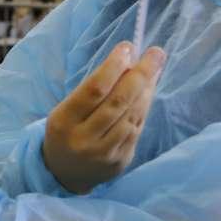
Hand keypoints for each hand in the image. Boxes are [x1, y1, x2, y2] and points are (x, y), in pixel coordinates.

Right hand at [42, 42, 165, 194]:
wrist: (64, 173)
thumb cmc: (68, 129)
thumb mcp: (68, 107)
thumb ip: (94, 88)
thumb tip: (129, 60)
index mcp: (64, 121)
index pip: (94, 90)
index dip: (113, 66)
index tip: (128, 47)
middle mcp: (84, 139)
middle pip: (118, 102)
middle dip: (140, 74)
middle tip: (156, 53)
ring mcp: (104, 153)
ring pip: (132, 115)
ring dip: (147, 89)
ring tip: (155, 68)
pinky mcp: (120, 161)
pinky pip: (137, 129)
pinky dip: (144, 106)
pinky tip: (148, 91)